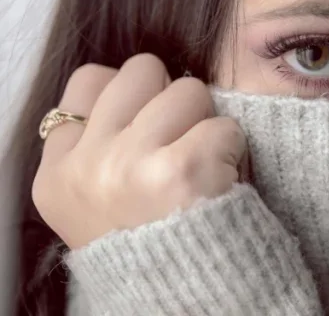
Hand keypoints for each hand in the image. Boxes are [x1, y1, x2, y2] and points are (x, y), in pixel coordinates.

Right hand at [32, 54, 246, 248]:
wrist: (186, 305)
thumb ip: (100, 147)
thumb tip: (141, 86)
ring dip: (208, 124)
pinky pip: (225, 126)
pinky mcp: (183, 171)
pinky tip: (223, 183)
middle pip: (143, 70)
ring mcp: (131, 165)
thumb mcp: (94, 204)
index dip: (131, 93)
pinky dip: (235, 151)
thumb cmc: (153, 248)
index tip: (149, 125)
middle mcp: (87, 165)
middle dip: (173, 98)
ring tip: (204, 167)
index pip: (90, 80)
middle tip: (183, 141)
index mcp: (58, 173)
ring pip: (189, 91)